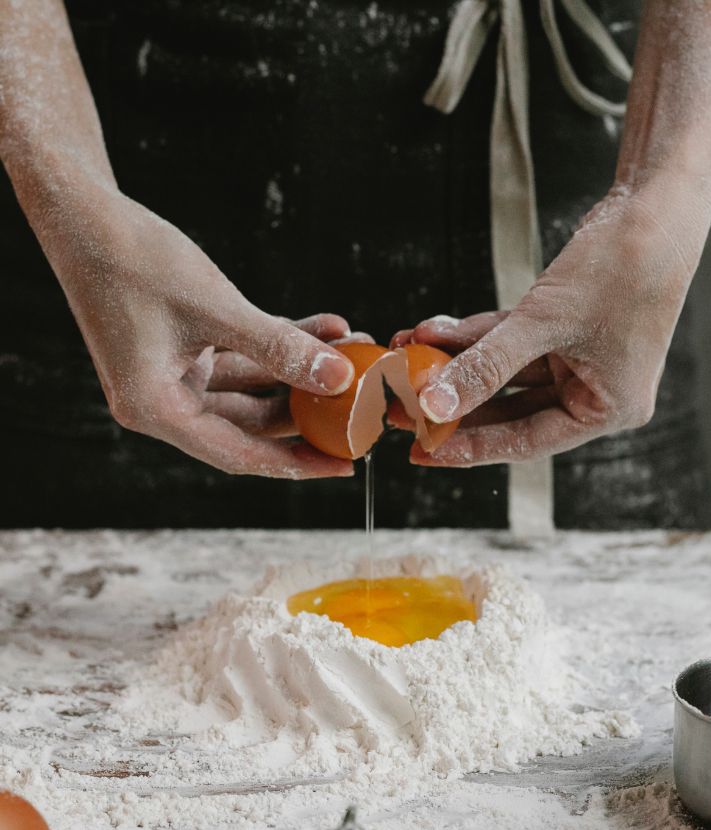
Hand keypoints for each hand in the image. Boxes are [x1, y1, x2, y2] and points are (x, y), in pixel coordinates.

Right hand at [40, 184, 357, 477]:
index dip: (296, 463)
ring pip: (252, 389)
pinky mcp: (182, 350)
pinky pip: (243, 357)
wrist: (83, 214)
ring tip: (351, 349)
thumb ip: (279, 348)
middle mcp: (162, 402)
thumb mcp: (216, 309)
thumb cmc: (135, 261)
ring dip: (300, 369)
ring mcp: (172, 376)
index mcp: (155, 409)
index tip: (344, 464)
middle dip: (308, 408)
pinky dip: (280, 343)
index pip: (238, 454)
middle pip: (250, 425)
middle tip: (359, 405)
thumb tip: (339, 377)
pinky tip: (324, 327)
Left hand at [391, 183, 706, 467]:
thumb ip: (486, 366)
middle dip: (455, 404)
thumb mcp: (543, 322)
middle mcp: (597, 392)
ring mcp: (582, 362)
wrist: (656, 202)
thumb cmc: (624, 265)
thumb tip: (436, 404)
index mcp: (608, 410)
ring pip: (505, 374)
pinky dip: (475, 338)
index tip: (423, 448)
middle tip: (404, 410)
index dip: (470, 445)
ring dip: (457, 364)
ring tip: (409, 359)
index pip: (526, 442)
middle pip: (511, 412)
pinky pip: (510, 343)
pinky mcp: (567, 331)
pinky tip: (434, 332)